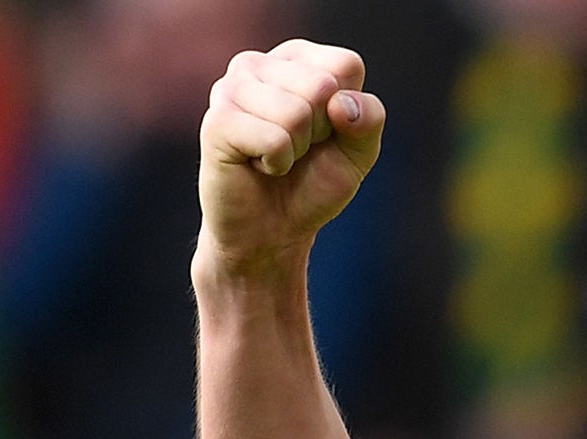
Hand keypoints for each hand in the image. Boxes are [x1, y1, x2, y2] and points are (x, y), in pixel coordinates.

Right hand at [196, 40, 384, 278]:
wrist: (272, 231)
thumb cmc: (312, 184)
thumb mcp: (358, 153)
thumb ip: (369, 119)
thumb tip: (342, 103)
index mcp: (297, 59)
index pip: (345, 65)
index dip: (347, 112)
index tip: (325, 133)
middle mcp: (259, 63)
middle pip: (321, 86)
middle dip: (320, 132)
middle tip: (297, 149)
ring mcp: (231, 87)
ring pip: (297, 112)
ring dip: (296, 150)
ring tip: (276, 157)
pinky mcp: (217, 120)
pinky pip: (274, 139)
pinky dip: (277, 163)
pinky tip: (258, 165)